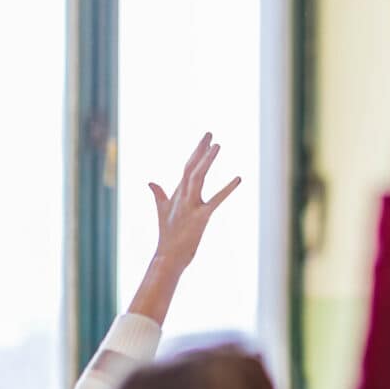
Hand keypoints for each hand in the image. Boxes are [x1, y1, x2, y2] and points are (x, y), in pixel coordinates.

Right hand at [147, 133, 240, 275]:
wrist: (168, 255)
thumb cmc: (167, 234)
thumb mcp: (162, 211)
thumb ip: (159, 194)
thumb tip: (150, 182)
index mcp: (177, 193)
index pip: (187, 167)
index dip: (196, 152)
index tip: (206, 139)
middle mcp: (183, 195)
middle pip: (192, 167)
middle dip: (201, 150)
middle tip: (210, 133)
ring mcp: (191, 205)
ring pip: (199, 178)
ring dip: (207, 161)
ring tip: (217, 146)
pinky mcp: (201, 216)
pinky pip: (216, 200)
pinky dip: (228, 189)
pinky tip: (239, 178)